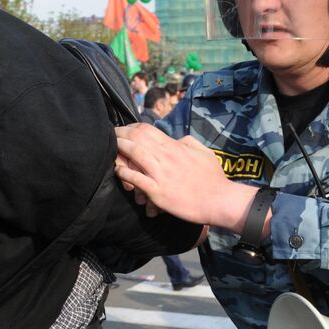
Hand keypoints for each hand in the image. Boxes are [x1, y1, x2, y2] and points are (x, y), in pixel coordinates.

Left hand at [114, 123, 250, 227]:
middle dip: (120, 134)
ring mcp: (161, 173)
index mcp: (175, 146)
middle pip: (138, 137)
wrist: (219, 200)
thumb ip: (188, 143)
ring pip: (135, 153)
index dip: (131, 127)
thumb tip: (177, 139)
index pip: (147, 130)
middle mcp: (166, 156)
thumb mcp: (203, 153)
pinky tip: (117, 171)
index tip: (123, 130)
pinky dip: (124, 173)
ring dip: (119, 148)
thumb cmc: (213, 179)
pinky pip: (136, 179)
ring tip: (109, 147)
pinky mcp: (158, 191)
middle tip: (110, 135)